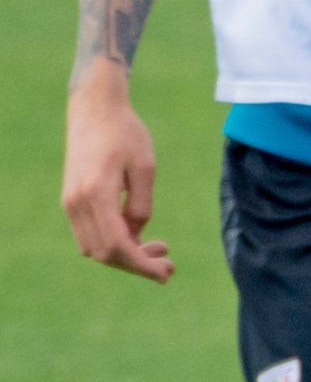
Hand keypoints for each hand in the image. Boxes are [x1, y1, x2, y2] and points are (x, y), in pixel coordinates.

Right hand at [60, 68, 170, 281]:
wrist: (94, 110)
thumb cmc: (125, 134)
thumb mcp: (145, 168)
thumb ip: (141, 205)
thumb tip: (137, 235)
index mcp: (96, 194)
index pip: (117, 246)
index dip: (141, 265)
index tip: (166, 272)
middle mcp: (76, 202)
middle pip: (104, 253)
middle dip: (137, 265)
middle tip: (168, 265)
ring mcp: (70, 202)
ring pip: (94, 248)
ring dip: (125, 256)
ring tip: (159, 248)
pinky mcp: (71, 199)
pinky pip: (89, 234)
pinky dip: (113, 243)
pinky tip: (138, 236)